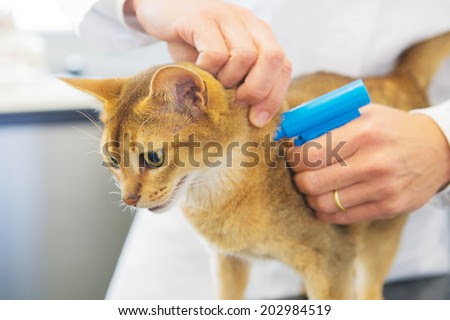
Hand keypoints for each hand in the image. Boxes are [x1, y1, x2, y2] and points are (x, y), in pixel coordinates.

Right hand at [127, 0, 291, 126]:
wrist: (160, 13)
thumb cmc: (194, 45)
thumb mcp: (223, 65)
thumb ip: (240, 82)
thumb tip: (254, 118)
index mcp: (260, 35)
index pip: (283, 66)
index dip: (274, 96)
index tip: (258, 119)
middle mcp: (248, 22)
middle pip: (273, 58)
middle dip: (258, 89)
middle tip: (238, 101)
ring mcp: (226, 17)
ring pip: (245, 57)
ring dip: (229, 79)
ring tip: (213, 81)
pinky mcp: (201, 19)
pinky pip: (215, 53)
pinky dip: (208, 70)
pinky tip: (198, 70)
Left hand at [288, 104, 449, 223]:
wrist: (439, 150)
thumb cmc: (391, 129)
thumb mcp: (364, 113)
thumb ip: (329, 121)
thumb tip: (291, 134)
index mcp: (363, 133)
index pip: (309, 154)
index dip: (292, 158)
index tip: (292, 156)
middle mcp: (373, 162)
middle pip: (311, 182)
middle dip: (298, 179)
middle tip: (300, 173)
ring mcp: (382, 188)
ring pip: (322, 204)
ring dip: (309, 197)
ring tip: (313, 188)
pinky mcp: (388, 208)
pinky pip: (341, 217)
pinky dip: (324, 211)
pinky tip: (325, 200)